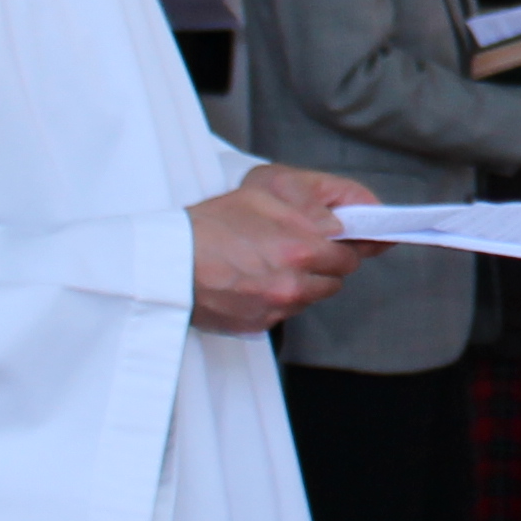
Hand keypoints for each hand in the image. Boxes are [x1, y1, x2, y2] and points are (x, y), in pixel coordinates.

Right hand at [191, 162, 374, 334]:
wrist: (169, 261)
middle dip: (325, 265)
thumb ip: (311, 210)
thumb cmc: (212, 224)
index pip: (351, 255)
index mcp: (302, 248)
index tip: (338, 242)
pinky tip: (256, 281)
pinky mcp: (259, 325)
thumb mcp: (264, 196)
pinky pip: (286, 313)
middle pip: (335, 279)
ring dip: (304, 283)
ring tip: (273, 264)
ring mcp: (277, 307)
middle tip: (301, 250)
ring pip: (312, 297)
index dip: (344, 246)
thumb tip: (341, 223)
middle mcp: (295, 283)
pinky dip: (279, 299)